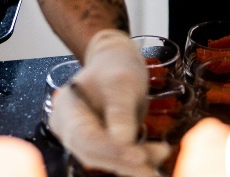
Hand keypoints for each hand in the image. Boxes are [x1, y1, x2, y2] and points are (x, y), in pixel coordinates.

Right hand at [48, 30, 169, 176]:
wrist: (116, 64)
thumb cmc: (115, 68)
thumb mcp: (121, 83)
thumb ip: (120, 111)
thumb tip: (123, 141)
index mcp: (67, 110)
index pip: (85, 138)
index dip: (111, 150)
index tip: (138, 156)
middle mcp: (70, 129)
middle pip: (93, 154)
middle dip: (124, 162)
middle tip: (153, 167)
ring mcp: (83, 139)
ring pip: (107, 160)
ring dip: (134, 163)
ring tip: (161, 153)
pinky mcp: (100, 146)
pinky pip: (116, 158)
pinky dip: (136, 160)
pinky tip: (155, 154)